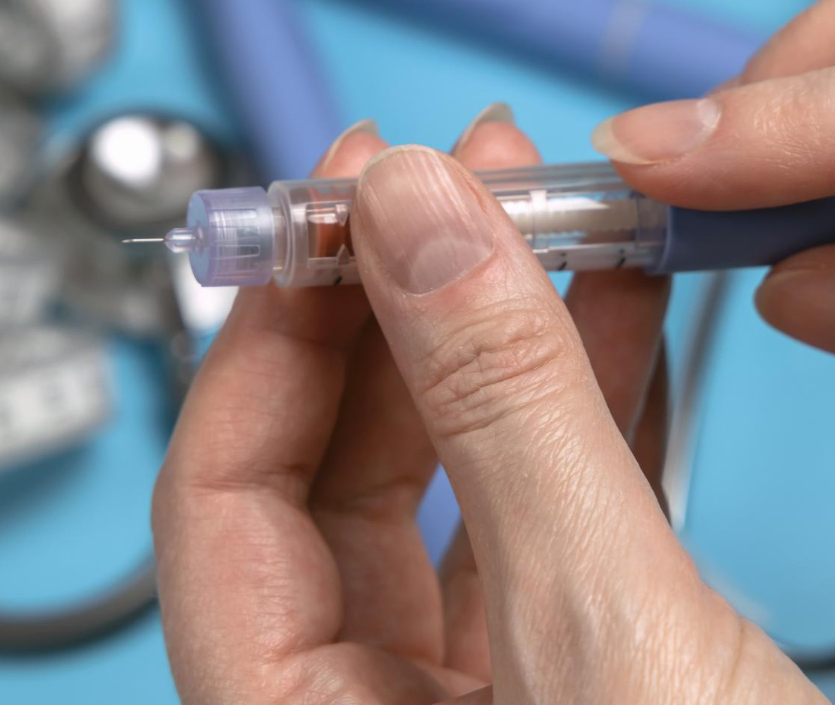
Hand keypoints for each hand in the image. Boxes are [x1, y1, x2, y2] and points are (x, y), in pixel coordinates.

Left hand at [152, 107, 819, 702]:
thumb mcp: (601, 636)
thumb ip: (501, 416)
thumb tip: (420, 216)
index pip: (220, 494)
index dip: (269, 330)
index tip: (335, 201)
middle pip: (335, 474)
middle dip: (398, 311)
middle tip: (451, 182)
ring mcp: (478, 704)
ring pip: (453, 486)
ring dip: (502, 343)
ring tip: (548, 220)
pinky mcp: (580, 686)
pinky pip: (550, 521)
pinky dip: (585, 409)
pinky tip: (614, 321)